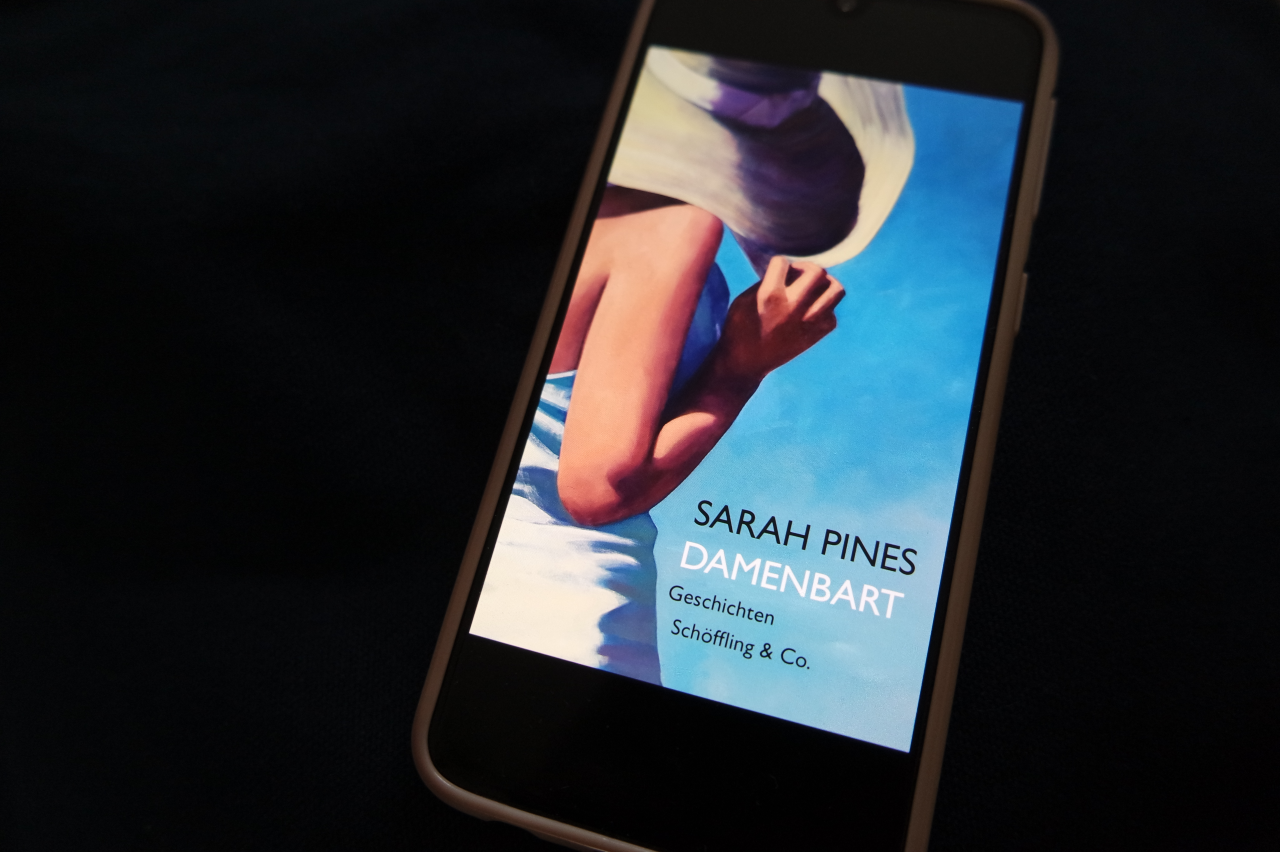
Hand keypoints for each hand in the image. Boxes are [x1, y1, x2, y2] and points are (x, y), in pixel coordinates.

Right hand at [715, 257, 844, 383]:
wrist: (745, 363)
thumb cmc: (740, 329)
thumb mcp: (743, 299)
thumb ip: (767, 281)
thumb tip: (788, 271)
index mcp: (770, 295)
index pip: (783, 262)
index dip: (778, 264)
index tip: (775, 273)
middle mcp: (793, 306)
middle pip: (817, 271)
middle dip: (807, 268)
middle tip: (798, 275)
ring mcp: (808, 322)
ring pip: (836, 289)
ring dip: (825, 285)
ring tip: (814, 289)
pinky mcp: (816, 335)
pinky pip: (833, 313)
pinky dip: (824, 310)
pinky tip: (810, 312)